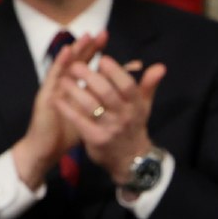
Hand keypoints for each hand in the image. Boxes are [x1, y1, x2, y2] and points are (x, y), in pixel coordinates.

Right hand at [11, 31, 105, 189]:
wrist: (46, 149)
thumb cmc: (67, 132)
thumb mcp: (89, 115)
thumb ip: (103, 100)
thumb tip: (124, 91)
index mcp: (73, 88)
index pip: (86, 65)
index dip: (96, 52)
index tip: (108, 39)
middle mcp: (63, 85)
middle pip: (77, 61)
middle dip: (89, 47)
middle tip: (101, 32)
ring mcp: (53, 89)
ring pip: (64, 65)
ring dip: (75, 50)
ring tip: (85, 37)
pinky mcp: (46, 96)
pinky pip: (53, 77)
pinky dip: (59, 63)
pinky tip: (66, 52)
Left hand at [54, 51, 167, 182]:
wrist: (129, 159)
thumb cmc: (133, 125)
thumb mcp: (143, 106)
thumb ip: (149, 85)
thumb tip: (160, 66)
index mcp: (136, 105)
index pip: (127, 85)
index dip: (115, 71)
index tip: (102, 59)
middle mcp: (124, 116)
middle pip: (107, 93)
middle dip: (90, 77)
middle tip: (75, 66)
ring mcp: (109, 128)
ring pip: (91, 106)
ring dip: (75, 91)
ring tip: (63, 79)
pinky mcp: (95, 139)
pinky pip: (79, 121)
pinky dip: (67, 109)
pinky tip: (57, 99)